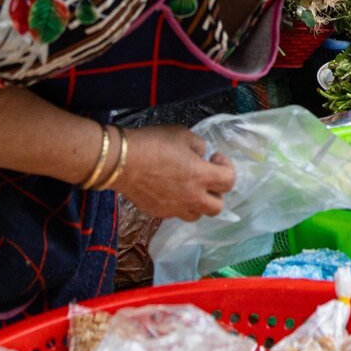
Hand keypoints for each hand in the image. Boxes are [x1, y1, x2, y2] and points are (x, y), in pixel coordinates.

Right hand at [110, 125, 234, 221]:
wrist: (120, 161)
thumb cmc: (153, 143)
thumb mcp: (182, 134)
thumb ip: (198, 145)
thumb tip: (201, 154)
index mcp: (201, 176)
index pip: (230, 181)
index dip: (226, 167)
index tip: (214, 158)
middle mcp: (191, 197)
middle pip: (217, 207)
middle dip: (216, 192)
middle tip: (206, 177)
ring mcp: (173, 208)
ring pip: (196, 215)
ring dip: (198, 202)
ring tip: (189, 187)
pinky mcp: (157, 212)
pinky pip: (175, 213)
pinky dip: (178, 204)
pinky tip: (169, 189)